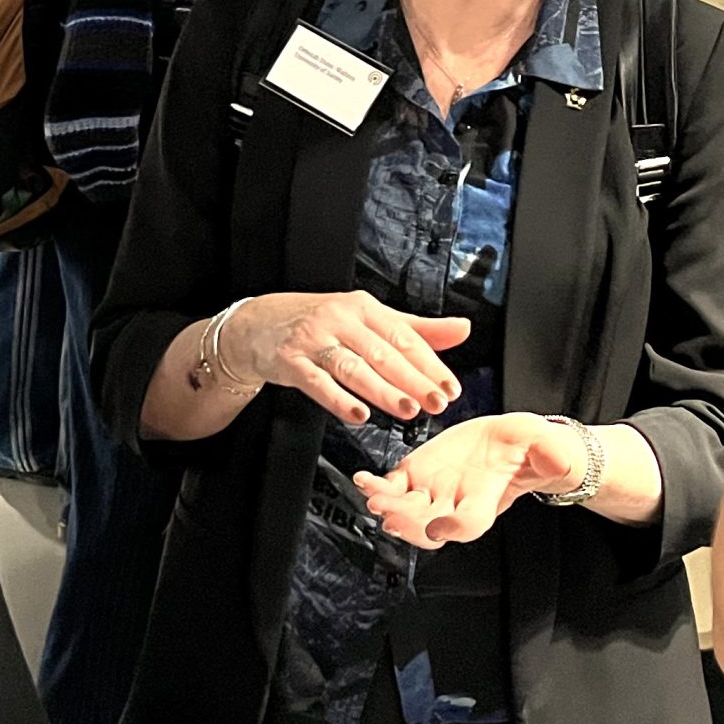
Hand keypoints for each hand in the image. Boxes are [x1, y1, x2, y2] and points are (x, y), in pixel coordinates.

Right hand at [223, 291, 466, 427]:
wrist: (260, 324)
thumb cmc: (321, 323)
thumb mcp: (369, 319)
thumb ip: (417, 329)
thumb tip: (463, 329)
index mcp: (365, 308)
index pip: (404, 336)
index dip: (430, 363)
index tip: (450, 387)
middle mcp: (340, 320)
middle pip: (382, 352)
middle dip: (412, 379)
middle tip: (436, 402)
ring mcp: (314, 340)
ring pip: (353, 367)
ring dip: (382, 390)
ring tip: (406, 409)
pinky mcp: (291, 361)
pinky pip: (317, 382)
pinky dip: (338, 399)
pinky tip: (358, 414)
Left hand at [354, 412, 581, 549]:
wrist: (511, 443)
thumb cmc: (531, 449)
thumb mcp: (547, 446)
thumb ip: (551, 454)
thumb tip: (561, 461)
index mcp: (486, 500)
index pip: (470, 523)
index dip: (455, 528)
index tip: (440, 527)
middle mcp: (455, 504)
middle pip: (428, 524)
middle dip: (408, 521)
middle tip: (390, 512)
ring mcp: (433, 492)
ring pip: (406, 509)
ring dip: (388, 505)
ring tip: (373, 494)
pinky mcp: (417, 474)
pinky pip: (393, 487)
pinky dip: (377, 487)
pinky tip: (364, 480)